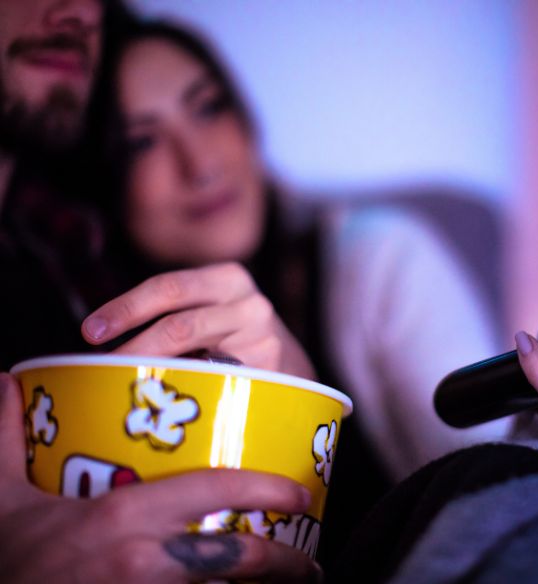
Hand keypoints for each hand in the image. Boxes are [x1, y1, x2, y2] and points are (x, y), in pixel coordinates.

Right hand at [0, 374, 320, 582]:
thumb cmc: (5, 560)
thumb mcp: (2, 498)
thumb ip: (7, 437)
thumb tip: (5, 383)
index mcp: (120, 517)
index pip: (215, 490)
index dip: (266, 488)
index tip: (298, 491)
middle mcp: (143, 562)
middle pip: (239, 560)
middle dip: (284, 563)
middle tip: (308, 564)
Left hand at [81, 262, 315, 377]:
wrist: (291, 365)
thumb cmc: (232, 335)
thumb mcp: (210, 308)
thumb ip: (171, 313)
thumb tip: (100, 339)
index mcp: (227, 277)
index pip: (167, 287)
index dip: (125, 308)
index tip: (91, 331)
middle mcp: (249, 303)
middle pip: (179, 323)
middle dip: (134, 346)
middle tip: (101, 366)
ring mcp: (263, 339)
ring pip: (196, 357)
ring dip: (154, 372)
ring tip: (126, 384)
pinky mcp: (269, 373)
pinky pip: (216, 382)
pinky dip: (185, 389)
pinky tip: (166, 399)